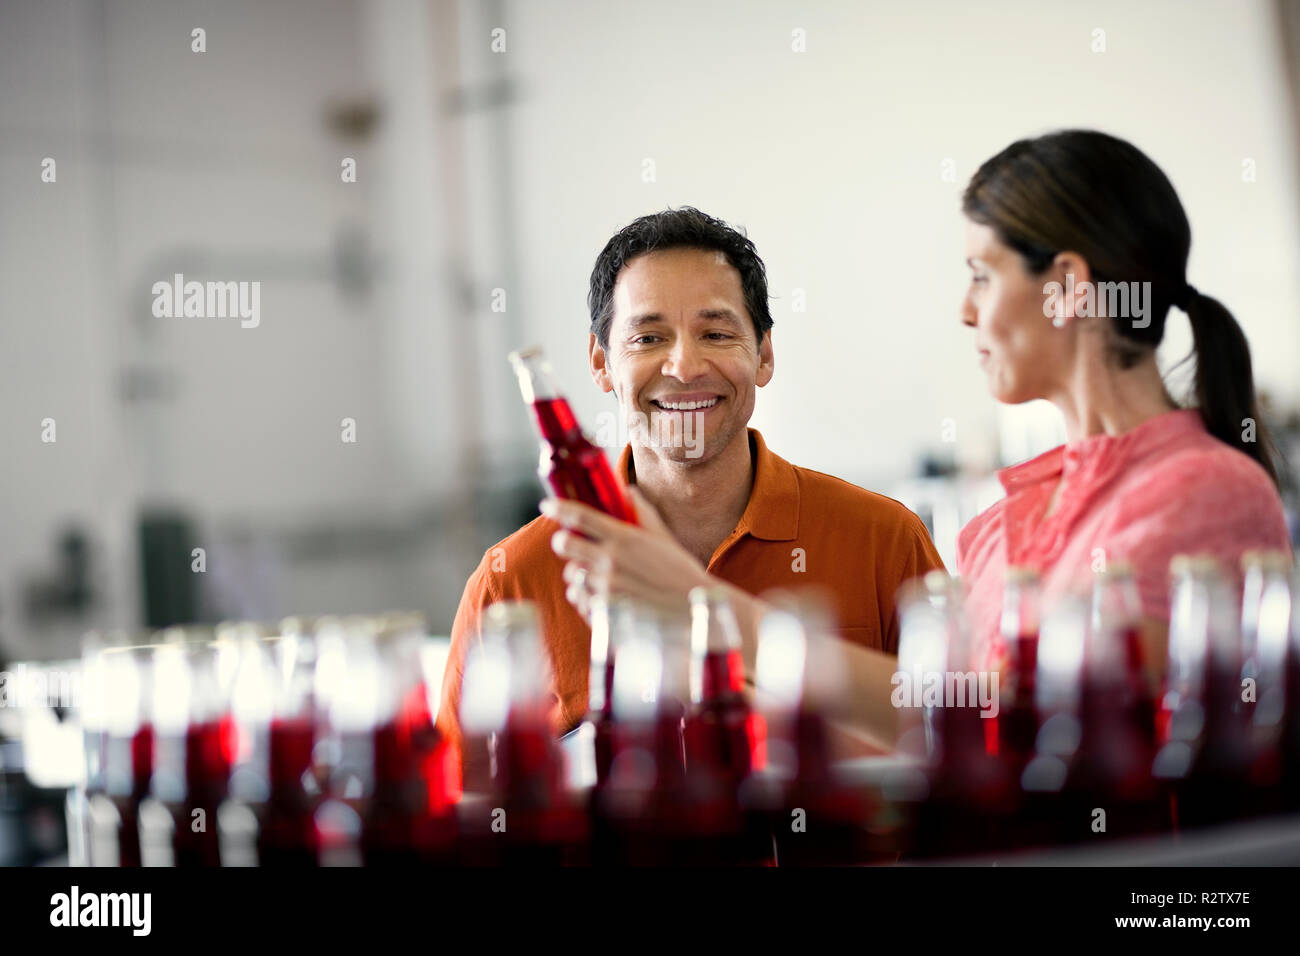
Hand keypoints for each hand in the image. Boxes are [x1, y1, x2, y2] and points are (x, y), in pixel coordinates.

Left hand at [543, 488, 712, 616]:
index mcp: (626, 538)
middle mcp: (612, 561)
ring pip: (571, 575)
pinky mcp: (604, 613)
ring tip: (596, 577)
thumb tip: (629, 491)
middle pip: (564, 544)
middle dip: (563, 542)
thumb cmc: (681, 572)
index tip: (547, 505)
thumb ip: (643, 513)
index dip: (558, 508)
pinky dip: (585, 597)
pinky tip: (602, 596)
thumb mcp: (664, 537)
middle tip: (570, 544)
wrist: (695, 611)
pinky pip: (579, 600)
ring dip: (578, 574)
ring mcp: (606, 588)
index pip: (582, 516)